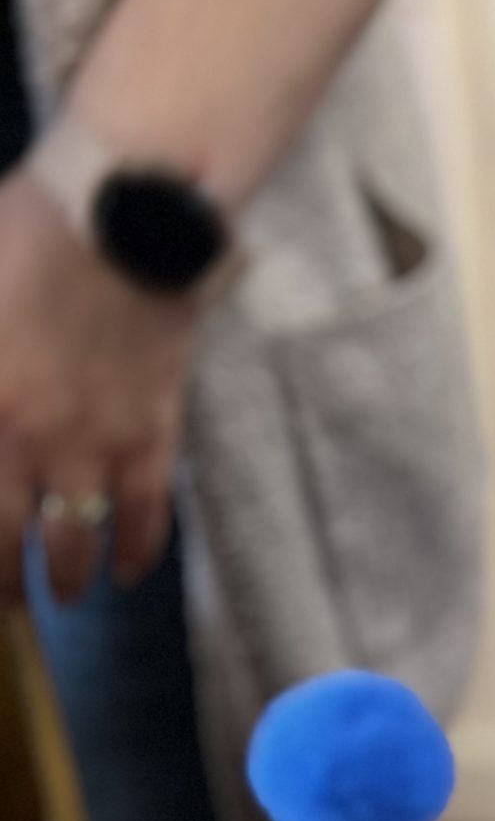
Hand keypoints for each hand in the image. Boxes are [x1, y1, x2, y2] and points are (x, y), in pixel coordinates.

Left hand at [0, 166, 196, 604]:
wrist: (125, 215)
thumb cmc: (25, 237)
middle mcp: (37, 440)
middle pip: (16, 539)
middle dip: (8, 585)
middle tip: (9, 606)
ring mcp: (100, 441)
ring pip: (81, 537)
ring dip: (70, 574)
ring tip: (67, 592)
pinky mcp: (154, 431)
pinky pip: (148, 510)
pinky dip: (138, 548)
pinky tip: (128, 571)